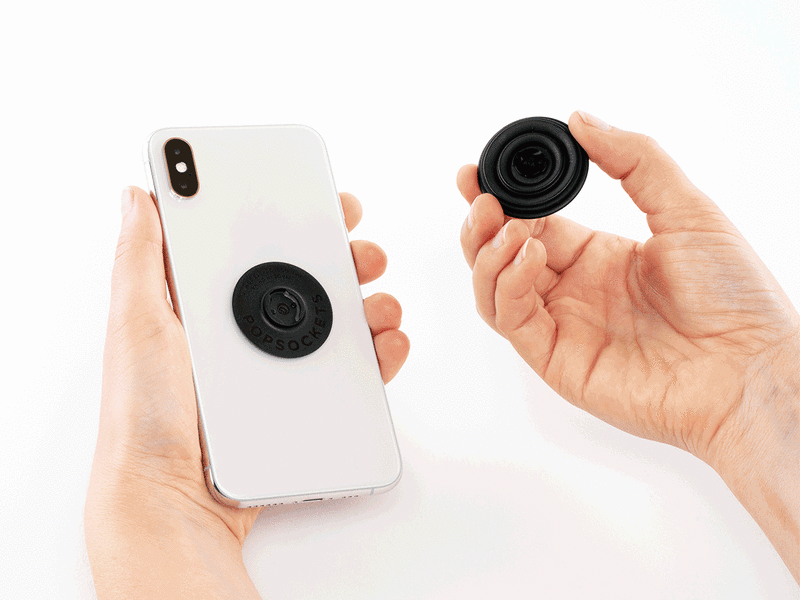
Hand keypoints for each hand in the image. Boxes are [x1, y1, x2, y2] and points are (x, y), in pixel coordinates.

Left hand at [85, 186, 408, 598]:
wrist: (172, 499)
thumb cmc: (142, 416)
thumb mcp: (135, 324)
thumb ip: (140, 258)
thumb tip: (139, 196)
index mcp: (209, 303)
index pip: (259, 246)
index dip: (294, 218)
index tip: (324, 201)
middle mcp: (247, 331)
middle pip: (309, 280)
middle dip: (347, 257)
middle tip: (362, 251)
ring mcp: (277, 367)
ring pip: (339, 322)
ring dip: (372, 303)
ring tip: (380, 303)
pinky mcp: (302, 402)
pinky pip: (352, 371)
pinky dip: (380, 353)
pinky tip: (387, 342)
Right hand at [459, 111, 799, 582]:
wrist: (752, 369)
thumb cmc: (734, 295)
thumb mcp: (687, 208)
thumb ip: (633, 159)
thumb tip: (581, 119)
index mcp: (598, 255)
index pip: (531, 222)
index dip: (501, 199)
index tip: (477, 175)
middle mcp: (573, 290)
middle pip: (502, 255)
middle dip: (482, 224)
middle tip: (481, 197)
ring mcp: (562, 325)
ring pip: (494, 288)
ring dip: (488, 253)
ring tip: (504, 225)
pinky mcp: (556, 358)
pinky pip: (511, 319)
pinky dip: (507, 284)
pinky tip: (528, 255)